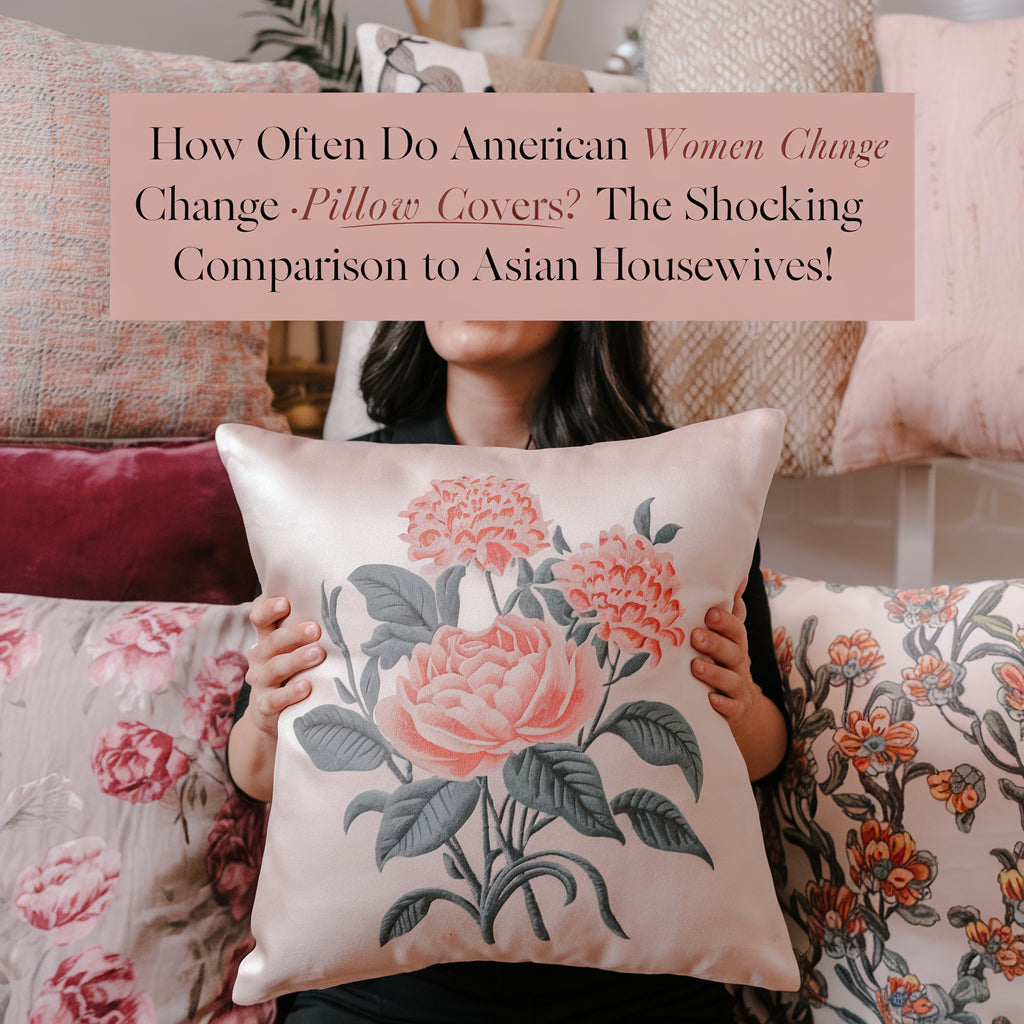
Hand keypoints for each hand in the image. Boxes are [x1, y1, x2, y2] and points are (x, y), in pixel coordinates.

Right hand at [243, 593, 322, 737]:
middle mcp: (259, 657)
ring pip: (274, 668)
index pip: (259, 617)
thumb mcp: (295, 649)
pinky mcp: (264, 706)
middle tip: (316, 629)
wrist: (271, 714)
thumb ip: (308, 632)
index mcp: (266, 638)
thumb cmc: (293, 671)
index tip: (286, 603)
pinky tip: (307, 687)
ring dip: (296, 659)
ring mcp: (260, 682)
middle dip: (294, 634)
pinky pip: (274, 699)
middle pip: (272, 641)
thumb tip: (341, 611)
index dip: (268, 609)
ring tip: (318, 653)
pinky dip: (290, 693)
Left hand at [690, 584, 756, 726]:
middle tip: (695, 636)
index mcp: (735, 643)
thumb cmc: (725, 661)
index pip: (736, 628)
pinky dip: (723, 704)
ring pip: (732, 679)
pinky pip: (733, 708)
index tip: (709, 612)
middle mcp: (739, 663)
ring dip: (715, 672)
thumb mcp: (727, 636)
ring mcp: (738, 688)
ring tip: (695, 666)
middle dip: (715, 642)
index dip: (725, 621)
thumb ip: (728, 609)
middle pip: (733, 651)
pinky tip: (710, 700)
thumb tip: (736, 573)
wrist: (743, 708)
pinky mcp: (736, 711)